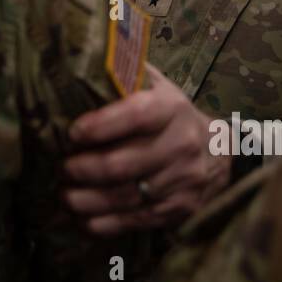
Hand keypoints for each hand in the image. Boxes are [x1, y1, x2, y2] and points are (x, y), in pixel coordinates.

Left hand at [62, 64, 229, 235]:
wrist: (220, 152)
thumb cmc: (170, 114)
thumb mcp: (156, 86)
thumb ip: (124, 74)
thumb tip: (78, 57)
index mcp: (170, 108)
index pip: (135, 115)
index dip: (100, 126)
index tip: (72, 133)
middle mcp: (180, 144)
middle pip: (122, 165)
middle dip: (82, 170)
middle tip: (61, 168)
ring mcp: (182, 180)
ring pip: (124, 197)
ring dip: (86, 200)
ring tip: (64, 195)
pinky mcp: (179, 210)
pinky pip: (135, 220)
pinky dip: (104, 224)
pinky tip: (82, 219)